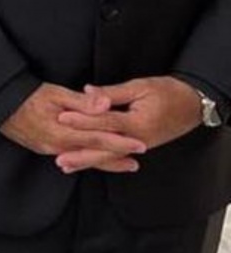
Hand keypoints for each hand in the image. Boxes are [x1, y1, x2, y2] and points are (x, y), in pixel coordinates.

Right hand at [0, 82, 145, 172]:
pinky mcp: (44, 149)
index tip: (140, 144)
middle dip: (116, 159)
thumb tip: (106, 105)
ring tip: (125, 164)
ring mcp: (49, 149)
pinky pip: (71, 157)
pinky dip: (87, 158)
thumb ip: (82, 102)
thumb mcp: (55, 93)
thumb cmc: (28, 95)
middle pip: (93, 154)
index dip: (120, 142)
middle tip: (137, 162)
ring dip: (104, 162)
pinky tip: (95, 159)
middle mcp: (57, 146)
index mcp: (62, 131)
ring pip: (83, 158)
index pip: (98, 138)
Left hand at [54, 76, 203, 172]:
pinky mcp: (140, 145)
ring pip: (110, 156)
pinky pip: (117, 155)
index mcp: (138, 123)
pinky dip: (101, 159)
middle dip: (82, 154)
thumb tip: (88, 92)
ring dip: (88, 161)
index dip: (82, 119)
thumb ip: (113, 93)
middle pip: (106, 149)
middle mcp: (139, 139)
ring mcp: (140, 145)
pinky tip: (87, 161)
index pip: (105, 122)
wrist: (192, 104)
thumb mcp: (140, 87)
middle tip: (59, 158)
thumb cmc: (167, 92)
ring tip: (66, 165)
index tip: (62, 118)